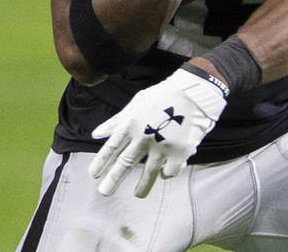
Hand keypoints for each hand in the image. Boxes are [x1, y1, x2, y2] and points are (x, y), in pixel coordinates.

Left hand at [89, 68, 226, 197]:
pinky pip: (170, 171)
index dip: (101, 161)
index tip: (93, 174)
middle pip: (126, 162)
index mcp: (131, 123)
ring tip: (137, 195)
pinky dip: (166, 174)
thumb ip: (116, 121)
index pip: (112, 147)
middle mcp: (144, 136)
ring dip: (142, 186)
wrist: (193, 92)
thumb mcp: (135, 104)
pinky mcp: (180, 152)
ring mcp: (162, 145)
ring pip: (149, 172)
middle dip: (113, 179)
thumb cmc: (162, 96)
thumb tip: (95, 134)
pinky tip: (164, 173)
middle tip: (104, 192)